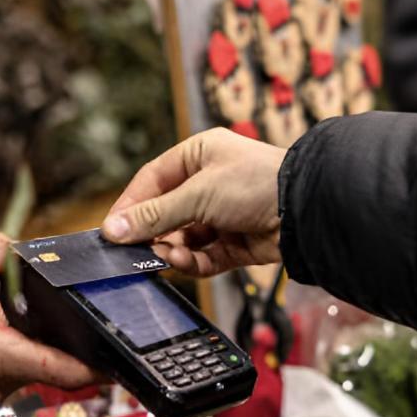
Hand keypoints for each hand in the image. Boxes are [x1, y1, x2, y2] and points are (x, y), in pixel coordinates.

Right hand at [101, 128, 286, 276]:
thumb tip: (114, 229)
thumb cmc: (257, 184)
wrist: (305, 211)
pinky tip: (187, 261)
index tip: (111, 230)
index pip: (151, 181)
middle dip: (152, 233)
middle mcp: (208, 182)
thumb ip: (154, 215)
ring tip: (169, 255)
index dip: (130, 206)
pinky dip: (193, 261)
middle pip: (165, 213)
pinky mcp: (234, 243)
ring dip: (173, 249)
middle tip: (134, 250)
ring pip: (182, 238)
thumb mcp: (198, 195)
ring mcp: (222, 214)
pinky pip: (203, 256)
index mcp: (198, 155)